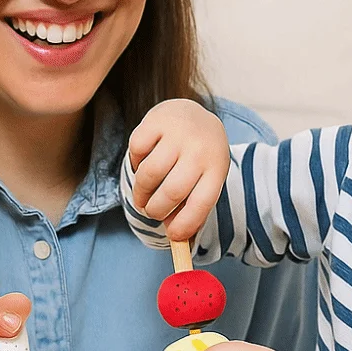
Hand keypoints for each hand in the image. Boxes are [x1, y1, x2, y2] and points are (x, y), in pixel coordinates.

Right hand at [127, 98, 228, 240]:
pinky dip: (135, 163)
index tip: (173, 236)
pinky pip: (136, 150)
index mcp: (216, 168)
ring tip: (143, 196)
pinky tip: (143, 163)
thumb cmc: (198, 157)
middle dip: (156, 210)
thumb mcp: (204, 179)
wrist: (194, 115)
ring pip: (150, 174)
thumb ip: (191, 207)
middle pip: (171, 192)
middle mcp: (199, 150)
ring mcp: (178, 134)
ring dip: (141, 192)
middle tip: (151, 212)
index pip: (201, 203)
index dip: (185, 225)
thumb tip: (174, 235)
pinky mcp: (157, 120)